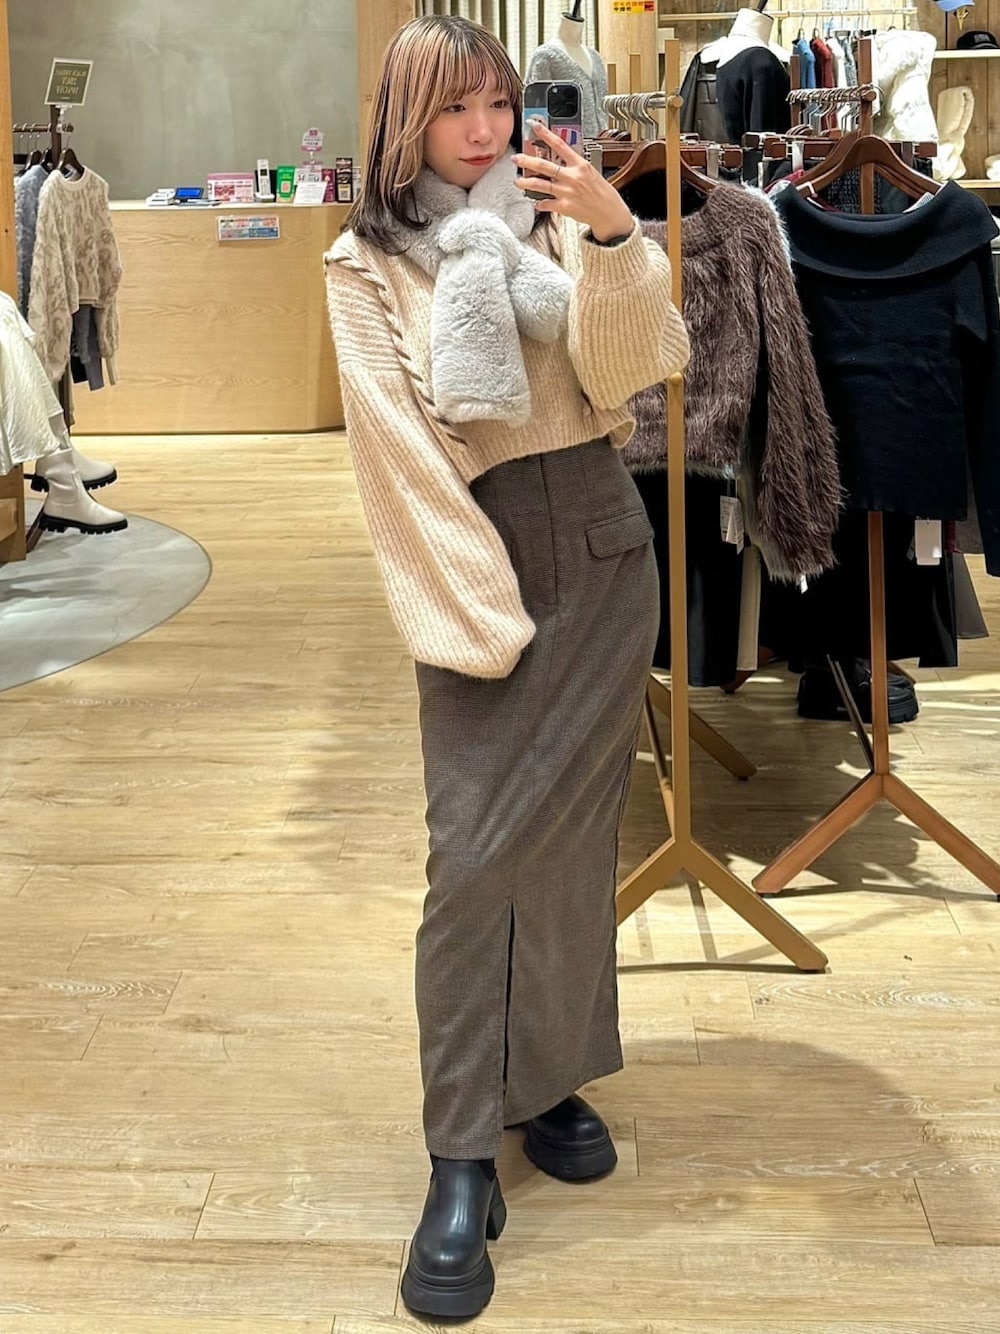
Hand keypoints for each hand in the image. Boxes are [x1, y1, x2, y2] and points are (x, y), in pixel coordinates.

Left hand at [512, 120, 634, 242]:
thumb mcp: (590, 172)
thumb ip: (574, 165)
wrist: (609, 212)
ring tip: (518, 182)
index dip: (545, 133)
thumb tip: (560, 158)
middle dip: (527, 161)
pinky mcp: (565, 207)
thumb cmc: (601, 192)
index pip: (559, 144)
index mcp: (580, 164)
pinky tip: (535, 202)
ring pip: (541, 185)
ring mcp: (567, 192)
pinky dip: (539, 203)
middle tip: (516, 158)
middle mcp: (572, 177)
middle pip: (544, 166)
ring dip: (526, 183)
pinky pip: (546, 204)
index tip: (534, 125)